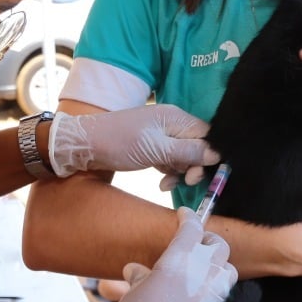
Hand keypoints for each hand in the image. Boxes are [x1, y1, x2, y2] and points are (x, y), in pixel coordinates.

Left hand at [49, 104, 219, 179]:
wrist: (84, 146)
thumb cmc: (119, 144)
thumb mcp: (156, 150)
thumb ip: (188, 151)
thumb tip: (217, 154)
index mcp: (175, 117)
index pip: (206, 135)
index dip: (208, 155)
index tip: (197, 175)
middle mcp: (171, 123)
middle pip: (197, 145)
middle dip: (193, 166)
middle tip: (185, 181)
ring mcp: (160, 134)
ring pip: (183, 155)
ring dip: (180, 172)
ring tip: (166, 184)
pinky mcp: (151, 145)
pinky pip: (170, 159)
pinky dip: (168, 171)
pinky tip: (161, 182)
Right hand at [71, 208, 236, 301]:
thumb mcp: (132, 292)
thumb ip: (141, 277)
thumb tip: (138, 270)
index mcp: (177, 260)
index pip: (191, 228)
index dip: (188, 219)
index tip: (184, 215)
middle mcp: (201, 274)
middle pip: (218, 246)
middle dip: (207, 242)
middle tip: (196, 246)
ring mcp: (213, 297)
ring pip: (228, 271)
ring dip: (218, 268)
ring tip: (202, 273)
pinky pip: (225, 297)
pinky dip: (216, 293)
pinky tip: (200, 300)